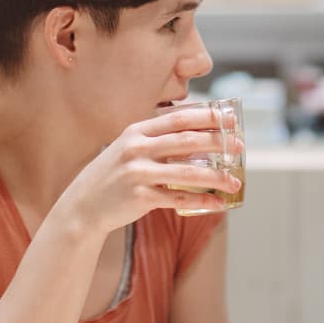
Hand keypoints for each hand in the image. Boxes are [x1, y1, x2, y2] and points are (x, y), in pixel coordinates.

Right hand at [52, 107, 239, 238]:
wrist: (83, 206)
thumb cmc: (113, 175)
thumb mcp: (129, 149)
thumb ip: (157, 140)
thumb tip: (199, 136)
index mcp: (136, 130)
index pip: (179, 117)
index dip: (207, 116)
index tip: (230, 118)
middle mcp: (136, 148)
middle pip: (187, 140)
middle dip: (218, 142)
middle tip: (240, 147)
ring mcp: (137, 173)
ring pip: (187, 171)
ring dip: (216, 177)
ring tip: (235, 182)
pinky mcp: (140, 197)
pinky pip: (179, 198)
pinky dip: (201, 201)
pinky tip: (218, 204)